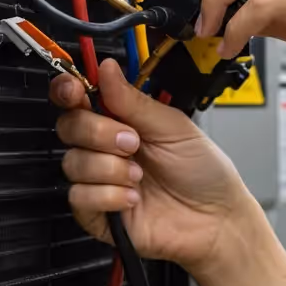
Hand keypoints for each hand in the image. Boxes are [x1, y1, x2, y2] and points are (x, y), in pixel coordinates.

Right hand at [51, 58, 261, 273]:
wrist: (216, 218)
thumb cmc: (202, 171)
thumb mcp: (173, 127)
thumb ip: (133, 101)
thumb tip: (106, 67)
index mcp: (121, 120)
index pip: (78, 99)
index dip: (69, 90)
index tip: (76, 91)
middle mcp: (104, 148)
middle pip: (69, 127)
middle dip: (98, 132)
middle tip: (133, 143)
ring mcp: (99, 180)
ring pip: (72, 163)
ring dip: (110, 168)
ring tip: (140, 177)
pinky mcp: (97, 213)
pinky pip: (79, 197)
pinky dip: (109, 195)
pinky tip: (134, 198)